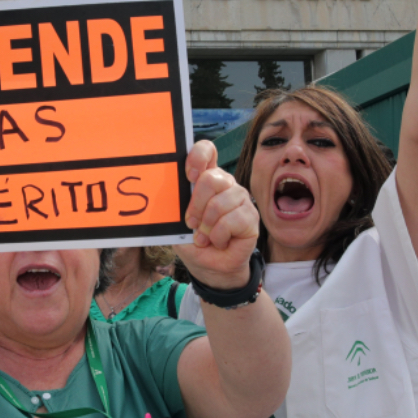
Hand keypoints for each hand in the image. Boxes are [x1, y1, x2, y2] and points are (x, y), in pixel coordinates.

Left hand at [175, 140, 259, 289]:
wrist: (210, 267)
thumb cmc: (194, 241)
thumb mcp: (177, 222)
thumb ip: (175, 205)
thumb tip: (166, 195)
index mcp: (206, 178)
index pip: (207, 150)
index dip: (198, 156)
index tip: (189, 175)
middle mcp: (226, 184)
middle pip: (212, 178)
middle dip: (196, 205)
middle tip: (191, 223)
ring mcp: (240, 199)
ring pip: (221, 202)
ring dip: (207, 225)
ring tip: (205, 237)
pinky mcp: (251, 217)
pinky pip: (233, 220)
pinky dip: (219, 235)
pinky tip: (219, 241)